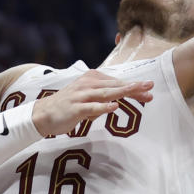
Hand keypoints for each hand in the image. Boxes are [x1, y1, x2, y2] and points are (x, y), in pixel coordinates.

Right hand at [31, 70, 153, 136]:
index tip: (149, 90)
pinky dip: (103, 107)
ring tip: (137, 90)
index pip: (116, 82)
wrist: (43, 114)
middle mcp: (87, 84)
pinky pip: (91, 107)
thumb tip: (118, 100)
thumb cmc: (68, 106)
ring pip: (105, 93)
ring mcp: (81, 96)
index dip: (133, 86)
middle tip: (150, 87)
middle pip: (114, 85)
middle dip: (133, 87)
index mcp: (91, 79)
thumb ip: (102, 97)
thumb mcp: (87, 98)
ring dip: (122, 91)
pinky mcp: (75, 108)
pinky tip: (114, 106)